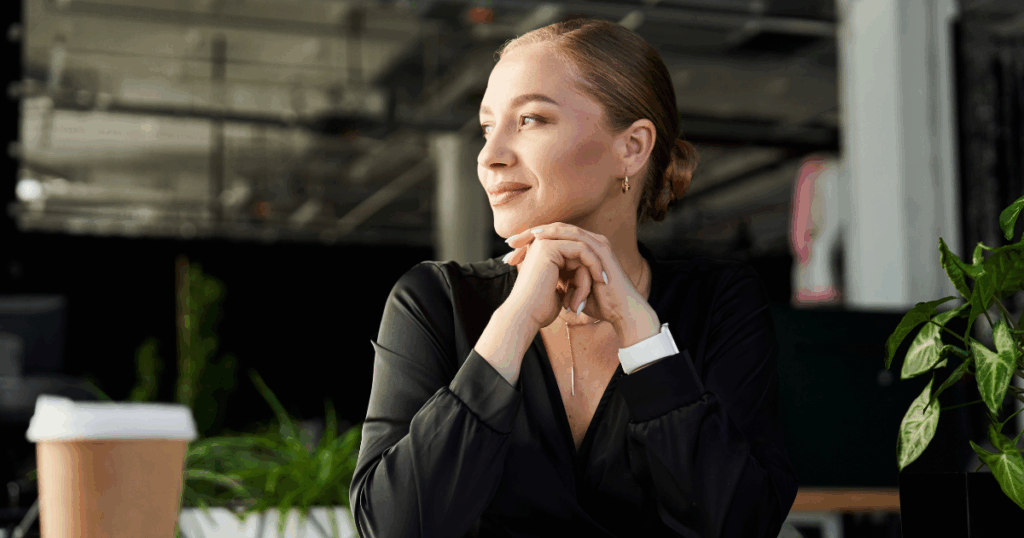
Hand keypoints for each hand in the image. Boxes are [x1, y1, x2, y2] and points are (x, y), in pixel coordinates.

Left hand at [503, 223, 646, 330]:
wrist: (621, 312)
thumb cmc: (599, 304)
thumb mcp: (572, 290)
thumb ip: (561, 282)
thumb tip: (542, 284)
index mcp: (583, 251)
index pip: (554, 240)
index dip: (531, 243)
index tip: (510, 251)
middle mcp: (590, 244)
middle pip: (556, 231)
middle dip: (530, 234)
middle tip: (509, 241)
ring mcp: (596, 244)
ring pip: (564, 229)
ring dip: (541, 232)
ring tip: (522, 237)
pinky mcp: (600, 250)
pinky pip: (576, 237)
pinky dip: (557, 235)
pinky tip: (541, 238)